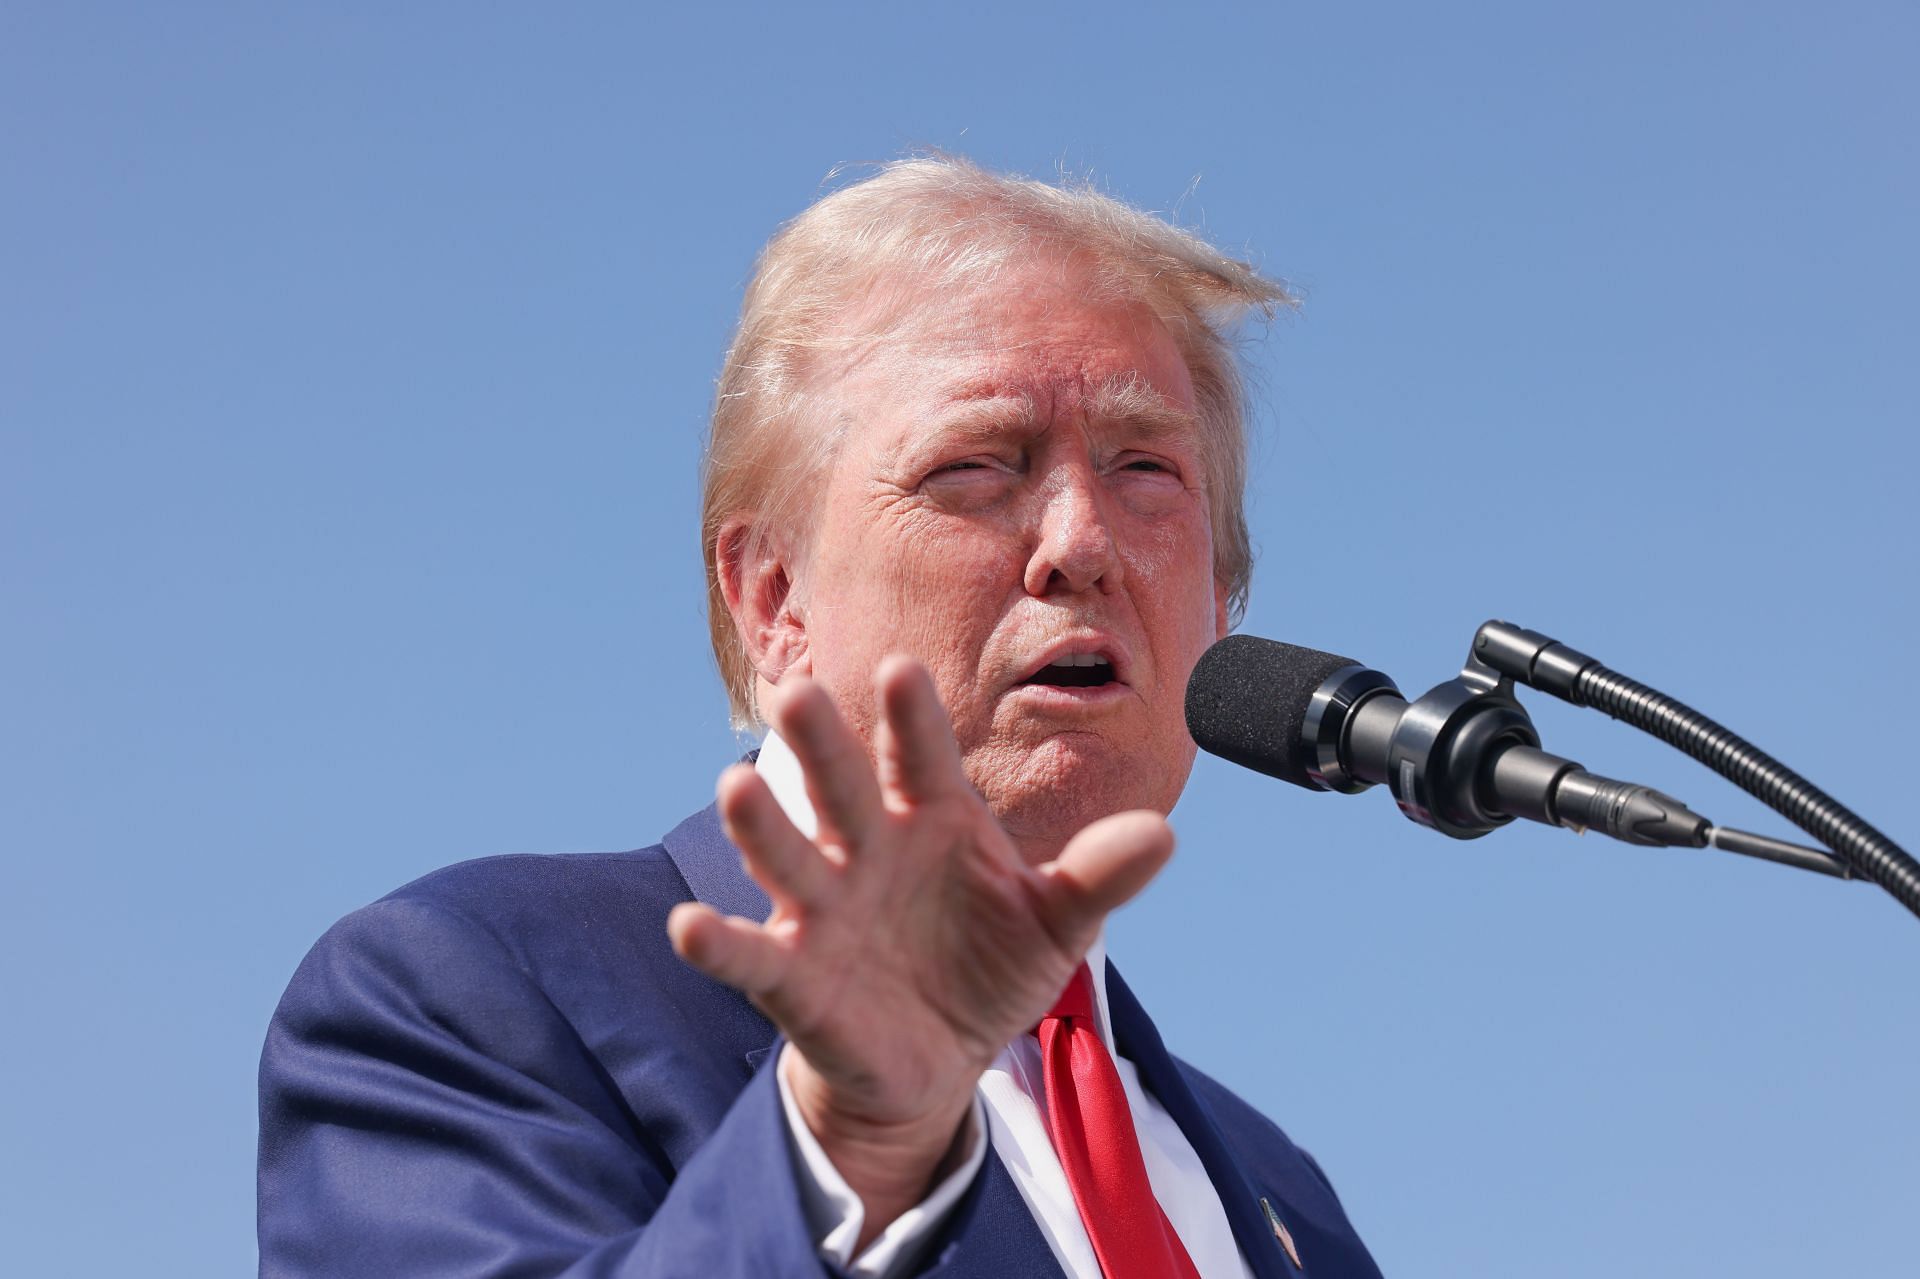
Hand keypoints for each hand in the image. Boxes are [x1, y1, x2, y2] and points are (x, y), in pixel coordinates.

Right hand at [666, 655, 1174, 1244]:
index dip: (913, 720)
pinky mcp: (794, 975)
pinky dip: (717, 941)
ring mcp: (825, 907)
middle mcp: (869, 847)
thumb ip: (1098, 877)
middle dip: (822, 743)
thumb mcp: (1054, 924)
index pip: (923, 757)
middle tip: (800, 691)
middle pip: (842, 785)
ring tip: (735, 785)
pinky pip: (751, 954)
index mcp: (933, 818)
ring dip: (761, 824)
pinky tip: (688, 924)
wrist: (936, 1056)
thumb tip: (1165, 834)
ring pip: (788, 853)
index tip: (905, 671)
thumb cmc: (987, 964)